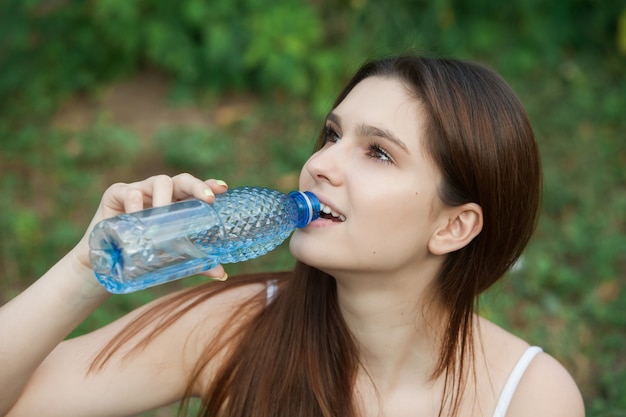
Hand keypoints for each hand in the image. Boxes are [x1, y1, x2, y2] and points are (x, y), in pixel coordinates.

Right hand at [74, 173, 228, 279]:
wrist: (105, 265)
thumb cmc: (143, 255)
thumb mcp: (171, 259)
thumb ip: (197, 264)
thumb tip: (222, 274)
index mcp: (176, 204)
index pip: (195, 190)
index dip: (209, 185)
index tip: (223, 189)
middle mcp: (161, 194)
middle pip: (181, 181)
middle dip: (196, 185)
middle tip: (207, 199)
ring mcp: (140, 191)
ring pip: (159, 181)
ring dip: (166, 197)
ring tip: (164, 215)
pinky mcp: (116, 194)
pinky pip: (129, 191)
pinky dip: (135, 202)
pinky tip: (136, 215)